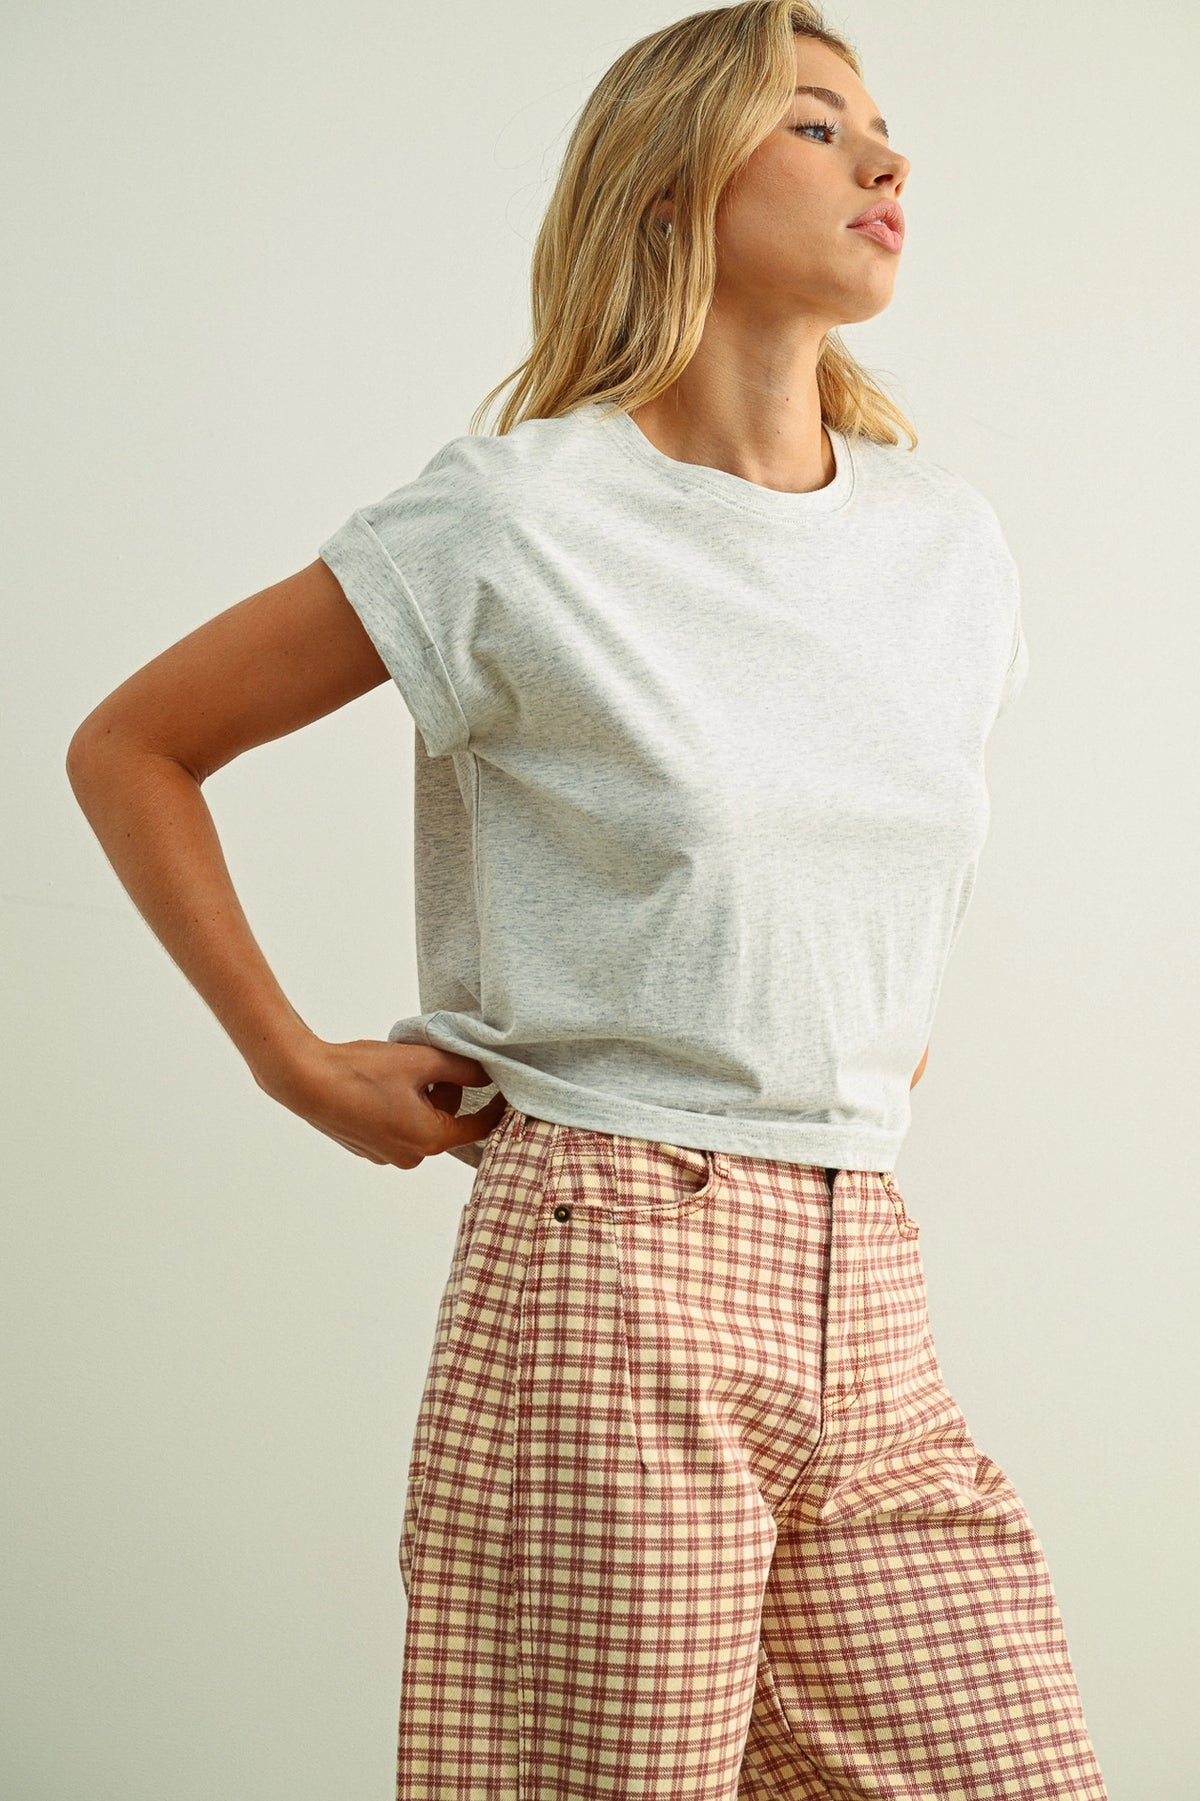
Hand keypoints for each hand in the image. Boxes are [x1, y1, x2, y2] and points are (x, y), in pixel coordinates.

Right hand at [258, 1038, 506, 1168]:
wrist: (305, 1080)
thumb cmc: (362, 1071)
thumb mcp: (421, 1061)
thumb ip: (462, 1068)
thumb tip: (489, 1073)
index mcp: (429, 1140)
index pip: (479, 1127)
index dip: (496, 1105)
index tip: (505, 1086)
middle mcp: (410, 1156)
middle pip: (447, 1120)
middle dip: (446, 1091)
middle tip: (427, 1061)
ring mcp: (385, 1155)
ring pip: (421, 1122)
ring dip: (421, 1097)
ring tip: (398, 1070)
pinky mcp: (366, 1148)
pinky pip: (397, 1126)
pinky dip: (398, 1105)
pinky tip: (378, 1084)